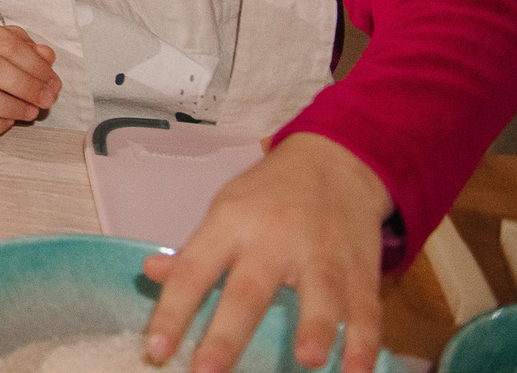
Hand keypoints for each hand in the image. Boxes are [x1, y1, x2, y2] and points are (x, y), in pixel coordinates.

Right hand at [0, 16, 60, 139]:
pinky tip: (8, 122)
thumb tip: (47, 56)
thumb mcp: (8, 45)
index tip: (53, 83)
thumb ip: (28, 49)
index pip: (6, 43)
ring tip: (31, 112)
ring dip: (11, 107)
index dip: (34, 65)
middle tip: (47, 100)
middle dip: (25, 87)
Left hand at [143, 133, 389, 372]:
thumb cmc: (268, 196)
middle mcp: (273, 241)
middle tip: (206, 371)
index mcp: (230, 225)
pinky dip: (364, 342)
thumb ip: (196, 251)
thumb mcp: (225, 211)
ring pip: (319, 295)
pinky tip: (357, 371)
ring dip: (315, 329)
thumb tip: (151, 272)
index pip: (193, 271)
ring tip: (307, 362)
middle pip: (248, 291)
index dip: (172, 311)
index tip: (157, 349)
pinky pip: (365, 309)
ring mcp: (322, 255)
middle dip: (227, 335)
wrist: (335, 163)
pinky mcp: (361, 269)